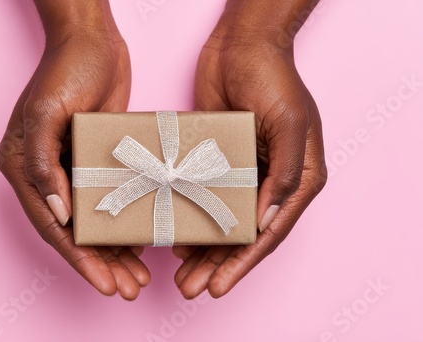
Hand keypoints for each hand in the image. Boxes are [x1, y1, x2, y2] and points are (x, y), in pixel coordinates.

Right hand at [0, 1, 149, 299]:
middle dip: (103, 263)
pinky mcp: (98, 159)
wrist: (94, 42)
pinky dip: (124, 223)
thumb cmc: (66, 69)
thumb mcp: (47, 111)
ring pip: (96, 222)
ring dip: (116, 251)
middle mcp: (47, 174)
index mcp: (24, 167)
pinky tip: (142, 241)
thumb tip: (57, 212)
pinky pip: (112, 200)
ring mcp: (74, 167)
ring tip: (139, 277)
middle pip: (76, 232)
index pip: (54, 227)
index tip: (105, 284)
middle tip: (129, 288)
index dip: (80, 260)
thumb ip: (43, 163)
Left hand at [173, 2, 326, 297]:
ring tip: (179, 275)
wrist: (242, 45)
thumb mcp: (290, 123)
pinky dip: (191, 219)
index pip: (270, 232)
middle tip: (190, 288)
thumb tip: (267, 220)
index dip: (244, 263)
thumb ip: (286, 174)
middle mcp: (272, 181)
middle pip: (243, 235)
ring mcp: (244, 173)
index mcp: (300, 178)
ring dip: (202, 249)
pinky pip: (204, 198)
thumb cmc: (275, 77)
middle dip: (217, 264)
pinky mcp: (217, 161)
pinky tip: (174, 237)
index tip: (219, 286)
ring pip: (221, 222)